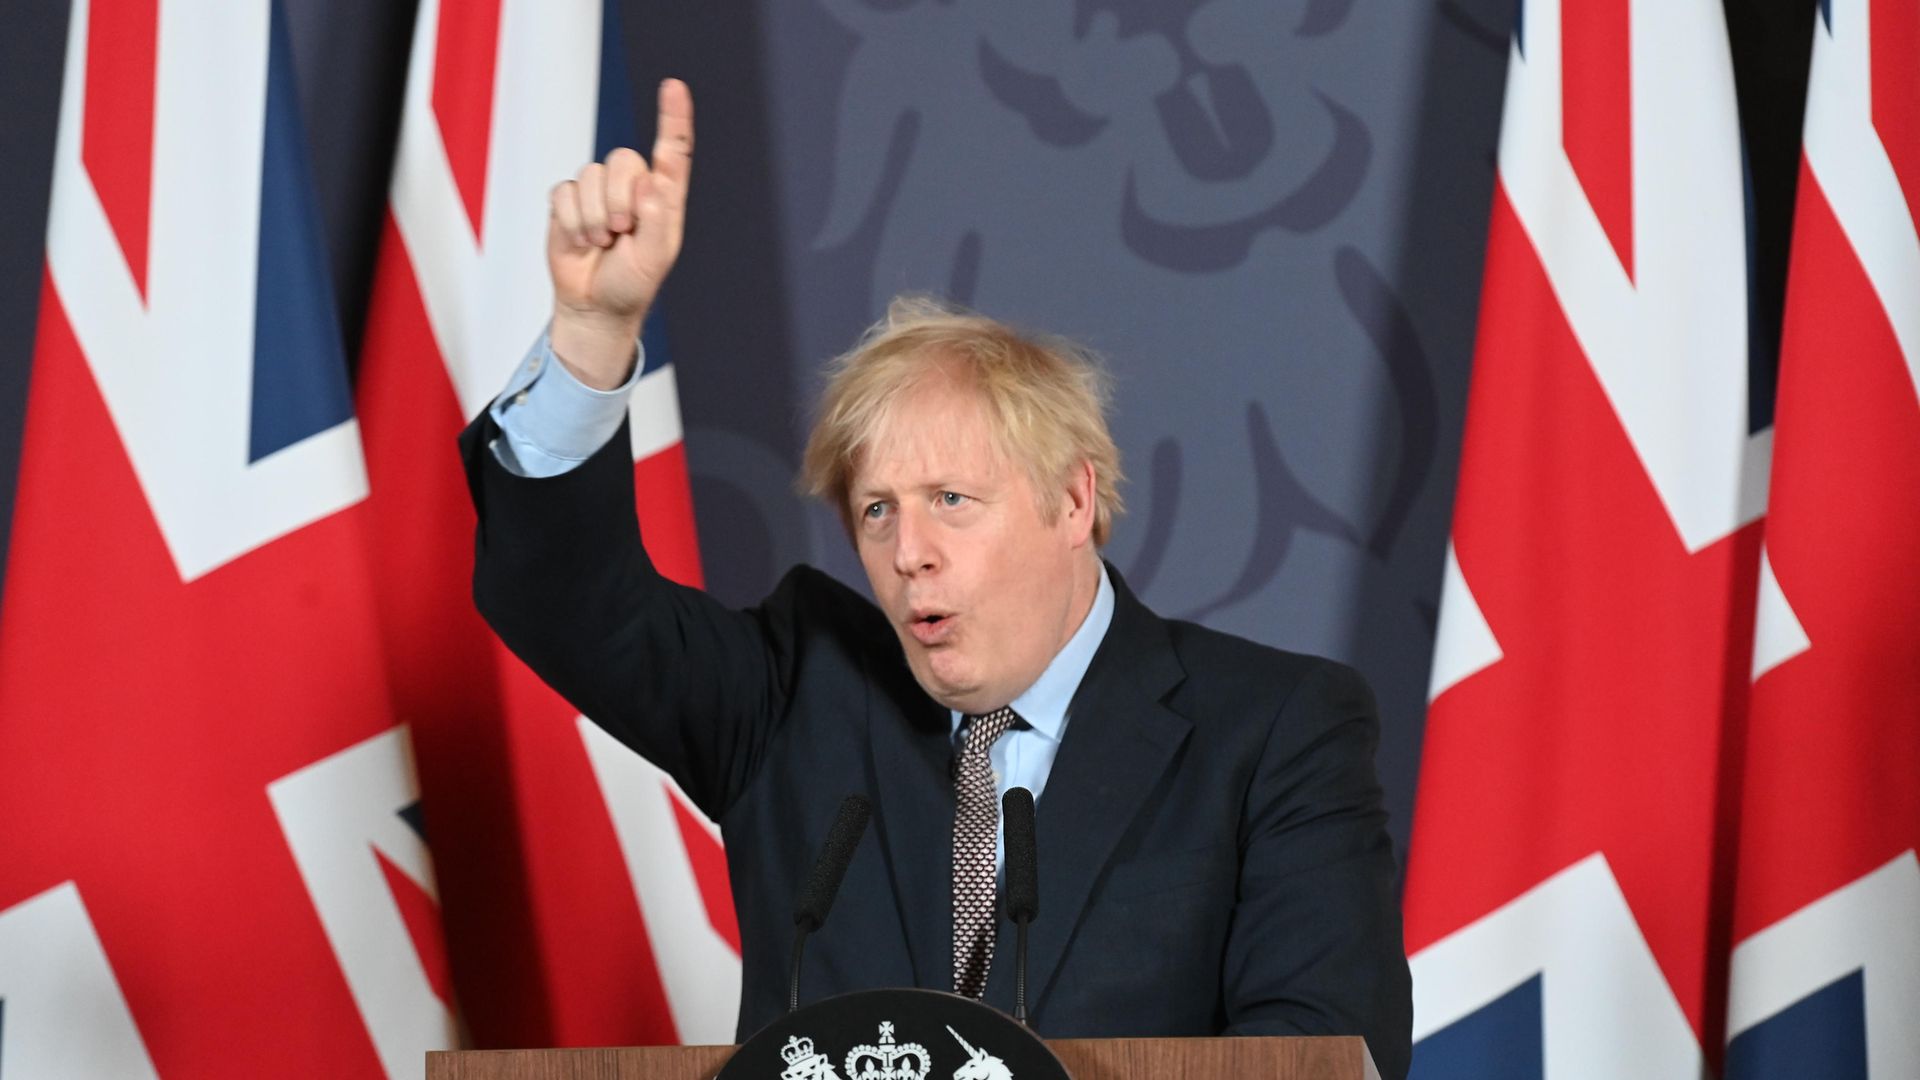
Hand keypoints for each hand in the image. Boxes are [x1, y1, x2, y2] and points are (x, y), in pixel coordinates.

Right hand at [548, 78, 693, 388]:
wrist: (593, 305)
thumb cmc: (631, 283)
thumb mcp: (655, 259)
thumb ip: (656, 220)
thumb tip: (649, 182)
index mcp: (663, 196)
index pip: (673, 150)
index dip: (673, 117)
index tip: (673, 86)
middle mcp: (632, 187)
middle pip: (623, 160)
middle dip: (619, 199)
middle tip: (621, 233)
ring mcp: (599, 191)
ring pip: (591, 174)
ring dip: (594, 217)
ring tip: (602, 242)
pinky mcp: (569, 201)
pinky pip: (565, 192)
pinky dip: (572, 222)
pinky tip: (580, 241)